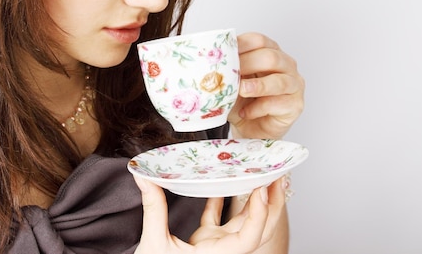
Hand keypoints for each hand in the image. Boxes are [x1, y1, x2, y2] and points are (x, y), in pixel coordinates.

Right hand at [133, 175, 286, 253]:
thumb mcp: (154, 244)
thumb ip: (153, 208)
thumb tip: (143, 176)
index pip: (250, 236)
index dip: (260, 213)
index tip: (261, 188)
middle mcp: (224, 251)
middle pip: (259, 229)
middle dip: (272, 203)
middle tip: (277, 175)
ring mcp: (217, 246)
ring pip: (244, 223)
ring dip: (254, 200)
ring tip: (261, 175)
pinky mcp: (206, 242)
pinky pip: (219, 220)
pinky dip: (222, 202)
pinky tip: (223, 185)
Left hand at [228, 32, 304, 138]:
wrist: (250, 128)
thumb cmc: (242, 102)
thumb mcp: (231, 82)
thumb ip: (226, 71)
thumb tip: (209, 65)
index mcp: (270, 52)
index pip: (259, 40)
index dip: (241, 45)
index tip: (224, 54)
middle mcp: (286, 65)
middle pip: (270, 57)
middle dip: (247, 64)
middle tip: (230, 74)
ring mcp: (294, 84)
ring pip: (279, 81)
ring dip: (257, 86)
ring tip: (241, 90)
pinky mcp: (296, 105)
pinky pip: (278, 103)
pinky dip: (258, 108)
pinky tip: (246, 112)